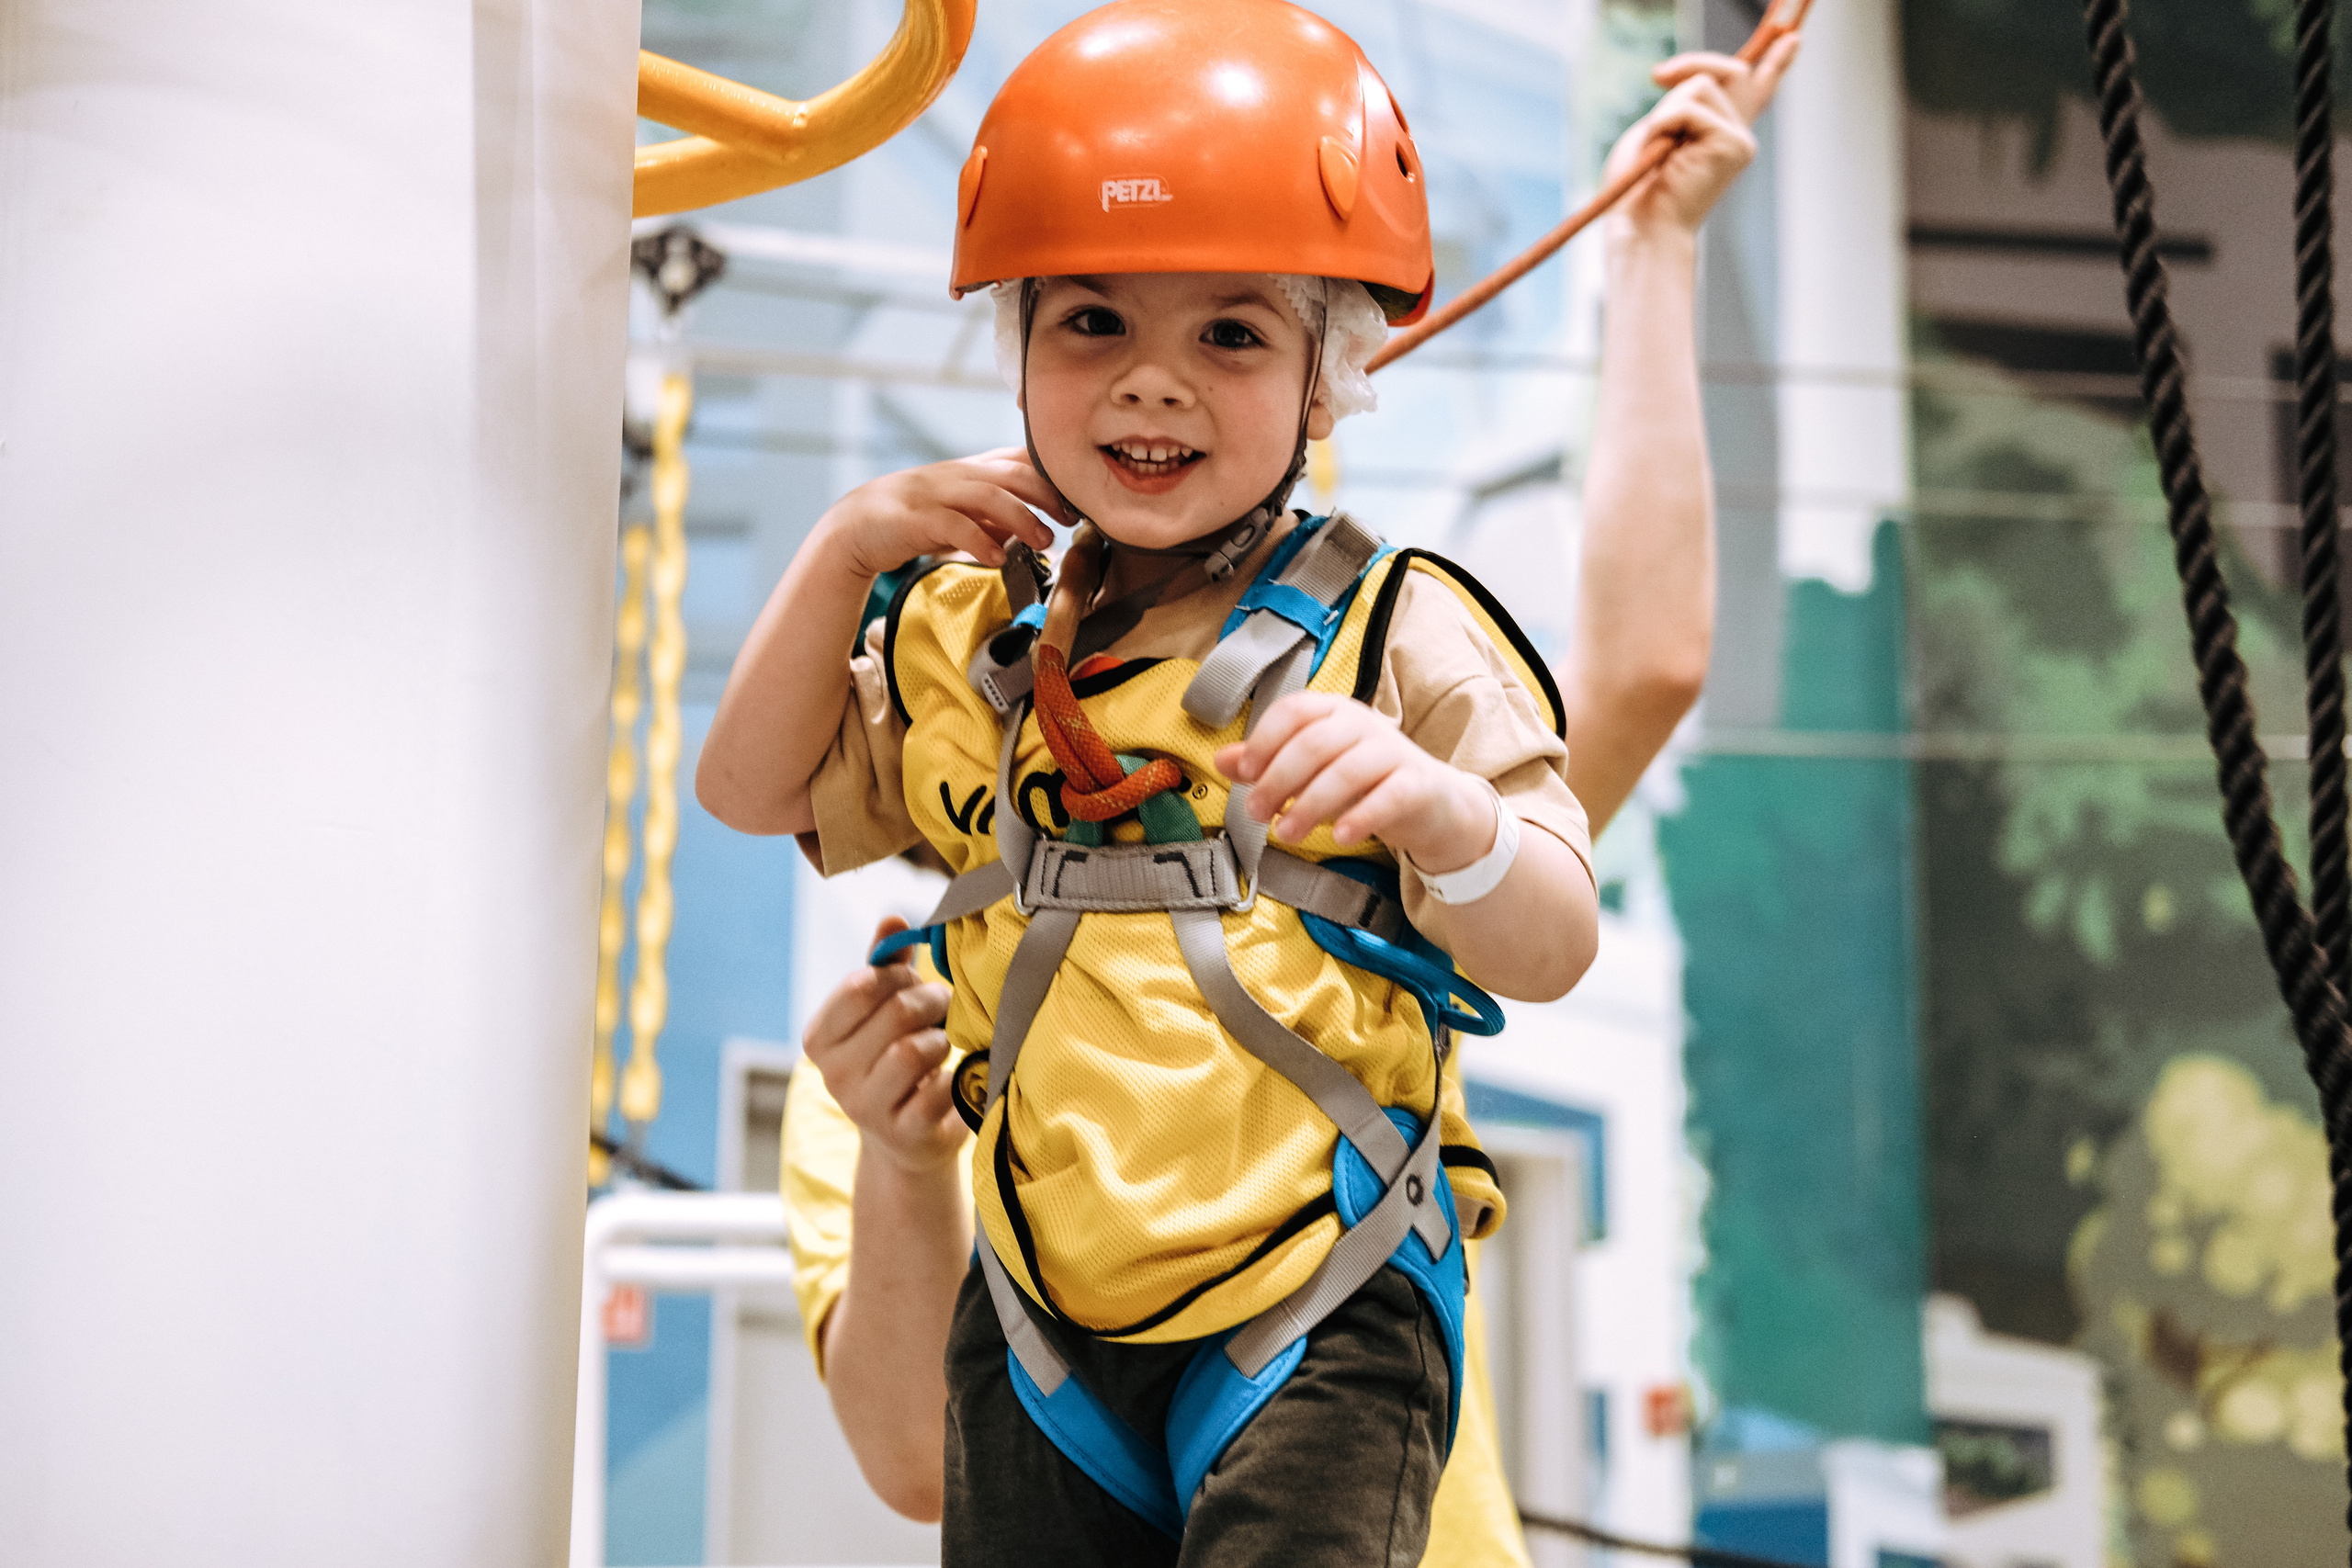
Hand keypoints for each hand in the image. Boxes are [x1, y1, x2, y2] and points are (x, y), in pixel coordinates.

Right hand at [801, 918, 964, 1173]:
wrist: (907, 1140)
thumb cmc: (894, 1057)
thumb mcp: (881, 1012)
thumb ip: (885, 965)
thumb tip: (893, 918)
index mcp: (820, 1037)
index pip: (861, 986)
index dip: (898, 975)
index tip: (912, 981)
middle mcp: (833, 1074)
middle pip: (897, 1013)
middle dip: (931, 1001)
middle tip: (943, 1006)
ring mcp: (865, 1108)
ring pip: (917, 1049)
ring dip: (942, 1039)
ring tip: (943, 1043)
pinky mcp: (904, 1134)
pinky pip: (939, 1089)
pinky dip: (955, 1077)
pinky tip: (952, 1078)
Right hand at [818, 447, 1068, 581]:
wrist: (854, 527)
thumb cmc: (912, 521)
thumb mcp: (958, 513)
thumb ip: (992, 517)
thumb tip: (1030, 529)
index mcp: (968, 471)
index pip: (1017, 459)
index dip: (1050, 475)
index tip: (1076, 499)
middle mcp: (954, 475)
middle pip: (1010, 473)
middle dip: (1046, 494)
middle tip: (1070, 519)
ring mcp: (933, 493)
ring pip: (987, 495)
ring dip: (1021, 518)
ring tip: (1043, 542)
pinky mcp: (914, 519)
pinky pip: (953, 526)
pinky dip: (979, 541)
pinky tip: (997, 559)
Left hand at [1213, 692, 1496, 872]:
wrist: (1432, 803)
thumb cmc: (1363, 783)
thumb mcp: (1312, 771)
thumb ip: (1269, 764)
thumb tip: (1222, 759)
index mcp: (1333, 712)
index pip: (1294, 710)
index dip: (1265, 739)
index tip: (1245, 772)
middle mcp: (1363, 725)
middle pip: (1314, 742)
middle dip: (1278, 779)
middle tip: (1256, 812)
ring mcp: (1393, 752)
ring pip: (1346, 771)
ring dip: (1310, 805)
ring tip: (1286, 834)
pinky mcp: (1417, 783)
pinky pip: (1388, 796)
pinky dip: (1360, 816)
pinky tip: (1338, 836)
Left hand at [1602, 39, 1799, 240]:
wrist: (1640, 228)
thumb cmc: (1638, 189)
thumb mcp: (1657, 132)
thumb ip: (1681, 102)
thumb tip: (1691, 77)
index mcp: (1719, 135)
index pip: (1754, 92)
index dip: (1776, 64)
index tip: (1793, 39)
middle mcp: (1737, 136)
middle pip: (1724, 71)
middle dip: (1690, 64)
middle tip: (1657, 75)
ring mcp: (1740, 140)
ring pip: (1701, 84)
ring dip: (1665, 112)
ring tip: (1658, 151)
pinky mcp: (1734, 145)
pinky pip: (1689, 107)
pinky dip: (1663, 125)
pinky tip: (1662, 155)